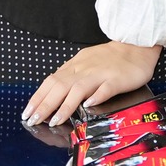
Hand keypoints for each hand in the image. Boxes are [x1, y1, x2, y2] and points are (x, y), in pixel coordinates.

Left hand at [23, 41, 162, 127]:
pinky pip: (106, 88)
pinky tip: (88, 105)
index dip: (38, 98)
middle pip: (60, 86)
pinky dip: (96, 96)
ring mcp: (101, 74)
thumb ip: (72, 76)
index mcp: (76, 65)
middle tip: (33, 120)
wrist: (137, 44)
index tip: (27, 112)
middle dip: (44, 105)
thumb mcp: (86, 62)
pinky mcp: (117, 79)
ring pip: (78, 89)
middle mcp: (85, 69)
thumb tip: (53, 93)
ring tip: (54, 120)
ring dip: (65, 106)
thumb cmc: (112, 57)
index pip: (51, 81)